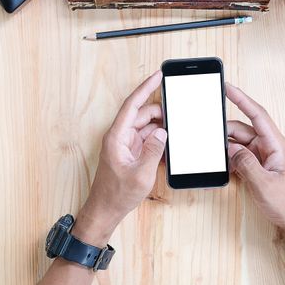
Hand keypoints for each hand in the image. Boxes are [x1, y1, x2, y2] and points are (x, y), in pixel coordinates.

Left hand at [72, 71, 166, 245]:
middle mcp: (119, 136)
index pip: (132, 105)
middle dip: (161, 113)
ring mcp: (125, 144)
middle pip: (142, 114)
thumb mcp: (140, 174)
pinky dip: (158, 141)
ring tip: (177, 131)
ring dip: (161, 128)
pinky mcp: (130, 152)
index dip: (145, 88)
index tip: (158, 75)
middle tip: (179, 114)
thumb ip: (153, 151)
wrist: (105, 210)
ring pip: (146, 127)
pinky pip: (146, 139)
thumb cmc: (116, 194)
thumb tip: (162, 132)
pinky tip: (168, 146)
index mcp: (117, 136)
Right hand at [226, 83, 284, 229]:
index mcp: (276, 144)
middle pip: (240, 128)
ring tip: (213, 153)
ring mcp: (261, 155)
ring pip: (236, 142)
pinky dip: (227, 157)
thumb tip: (230, 148)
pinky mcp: (254, 164)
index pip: (257, 115)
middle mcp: (268, 146)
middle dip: (223, 131)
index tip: (227, 88)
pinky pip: (236, 154)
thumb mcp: (264, 184)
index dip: (242, 99)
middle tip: (207, 132)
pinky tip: (222, 165)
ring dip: (224, 147)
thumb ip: (246, 164)